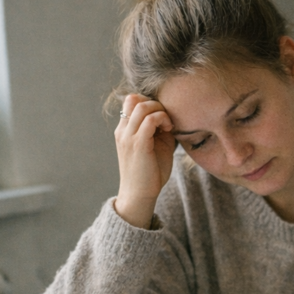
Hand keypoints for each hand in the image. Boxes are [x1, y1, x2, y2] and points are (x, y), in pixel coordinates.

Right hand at [113, 94, 176, 228]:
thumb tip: (171, 116)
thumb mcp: (154, 146)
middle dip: (155, 103)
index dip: (149, 102)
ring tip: (168, 126)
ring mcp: (128, 137)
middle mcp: (123, 130)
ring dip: (160, 111)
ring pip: (141, 106)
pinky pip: (149, 120)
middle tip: (167, 119)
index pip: (131, 100)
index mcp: (124, 130)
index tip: (163, 117)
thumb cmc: (150, 173)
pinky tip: (169, 130)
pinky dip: (162, 119)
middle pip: (134, 98)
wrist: (140, 195)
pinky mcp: (138, 144)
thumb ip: (158, 130)